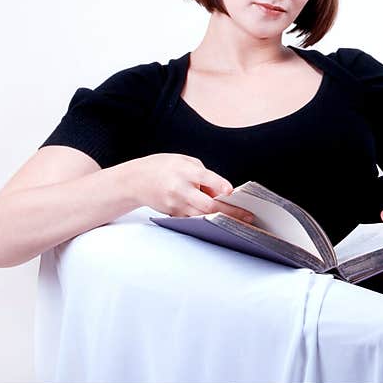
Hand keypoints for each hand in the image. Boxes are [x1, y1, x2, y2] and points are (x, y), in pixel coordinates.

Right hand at [128, 153, 256, 222]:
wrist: (135, 181)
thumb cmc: (162, 167)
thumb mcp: (184, 161)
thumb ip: (204, 174)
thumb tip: (220, 192)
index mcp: (185, 171)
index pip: (205, 178)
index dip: (219, 186)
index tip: (231, 192)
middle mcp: (180, 189)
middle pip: (207, 205)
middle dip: (229, 212)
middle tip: (247, 216)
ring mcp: (176, 204)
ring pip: (203, 216)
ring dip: (222, 219)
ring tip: (240, 221)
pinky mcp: (173, 214)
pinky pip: (194, 219)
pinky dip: (208, 221)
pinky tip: (221, 222)